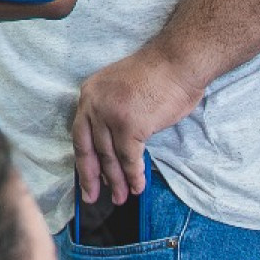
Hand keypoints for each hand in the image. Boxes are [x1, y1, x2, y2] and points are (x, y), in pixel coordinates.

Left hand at [71, 45, 206, 204]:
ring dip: (117, 181)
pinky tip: (137, 187)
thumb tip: (114, 148)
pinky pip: (129, 159)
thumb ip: (111, 113)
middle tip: (92, 198)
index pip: (80, 134)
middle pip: (89, 149)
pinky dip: (134, 176)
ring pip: (110, 157)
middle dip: (92, 178)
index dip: (84, 161)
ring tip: (121, 198)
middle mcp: (94, 103)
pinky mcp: (129, 126)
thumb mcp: (121, 90)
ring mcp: (110, 114)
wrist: (178, 61)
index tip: (87, 179)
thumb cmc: (159, 75)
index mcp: (89, 94)